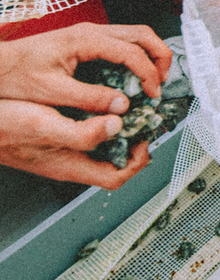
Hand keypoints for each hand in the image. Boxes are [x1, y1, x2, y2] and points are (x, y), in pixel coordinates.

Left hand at [0, 23, 171, 112]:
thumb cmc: (15, 74)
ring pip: (136, 35)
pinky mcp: (88, 39)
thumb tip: (121, 105)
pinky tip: (134, 75)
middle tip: (162, 83)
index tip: (152, 94)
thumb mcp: (52, 91)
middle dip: (160, 57)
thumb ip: (90, 98)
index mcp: (85, 39)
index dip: (148, 74)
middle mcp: (92, 31)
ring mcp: (91, 33)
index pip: (132, 52)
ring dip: (151, 55)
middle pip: (143, 35)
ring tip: (153, 79)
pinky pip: (123, 41)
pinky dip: (137, 55)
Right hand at [0, 99, 149, 187]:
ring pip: (100, 147)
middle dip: (132, 141)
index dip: (137, 160)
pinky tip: (99, 102)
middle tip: (142, 118)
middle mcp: (68, 161)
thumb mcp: (43, 126)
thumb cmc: (1, 128)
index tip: (145, 137)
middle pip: (113, 162)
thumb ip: (81, 133)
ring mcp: (60, 150)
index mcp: (69, 166)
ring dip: (117, 129)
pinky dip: (98, 120)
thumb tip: (116, 127)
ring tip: (127, 108)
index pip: (116, 177)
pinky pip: (84, 133)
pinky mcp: (53, 137)